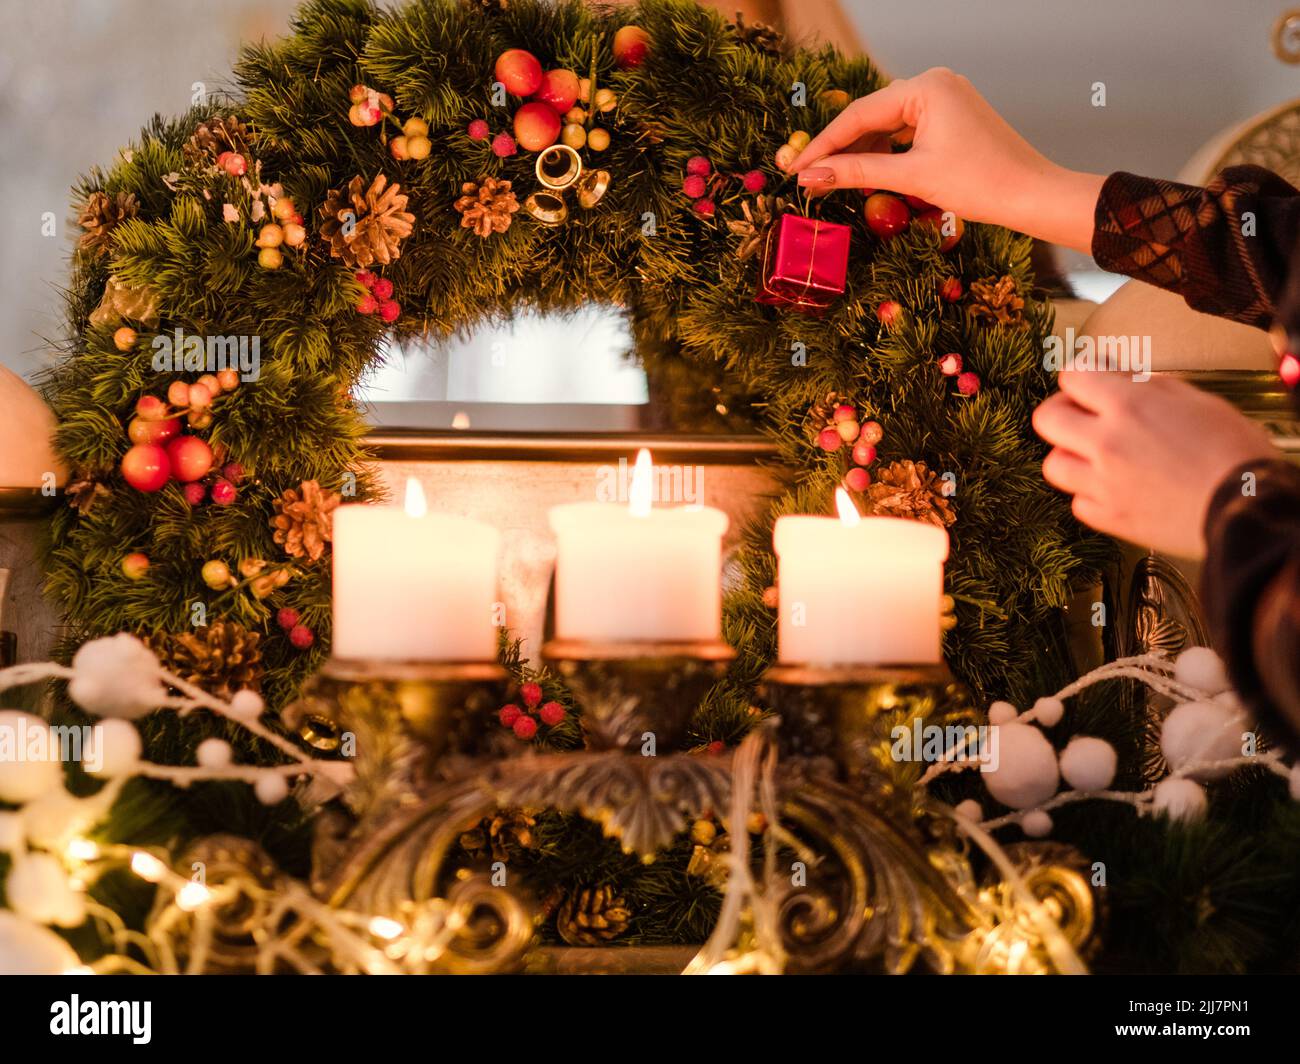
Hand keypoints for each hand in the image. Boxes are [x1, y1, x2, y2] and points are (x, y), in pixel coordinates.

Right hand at [787, 67, 1104, 254]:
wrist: (1031, 194)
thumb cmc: (980, 183)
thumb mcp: (911, 177)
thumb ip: (857, 172)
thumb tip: (811, 177)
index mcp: (926, 87)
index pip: (859, 115)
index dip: (823, 145)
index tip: (795, 169)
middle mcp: (934, 83)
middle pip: (871, 116)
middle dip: (839, 149)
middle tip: (807, 177)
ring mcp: (945, 98)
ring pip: (887, 125)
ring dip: (861, 153)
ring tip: (832, 181)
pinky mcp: (951, 117)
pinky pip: (906, 131)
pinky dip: (885, 152)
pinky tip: (867, 173)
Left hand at [1032, 370, 1279, 558]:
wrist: (1248, 508)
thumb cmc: (1233, 451)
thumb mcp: (1197, 401)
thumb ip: (1149, 388)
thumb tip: (1119, 377)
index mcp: (1130, 406)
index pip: (1073, 376)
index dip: (1082, 375)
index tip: (1092, 378)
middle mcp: (1107, 443)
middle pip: (1046, 419)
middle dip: (1062, 411)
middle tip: (1082, 415)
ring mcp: (1103, 484)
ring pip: (1054, 464)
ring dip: (1071, 456)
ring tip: (1098, 456)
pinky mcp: (1109, 519)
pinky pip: (1077, 502)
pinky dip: (1090, 494)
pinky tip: (1114, 488)